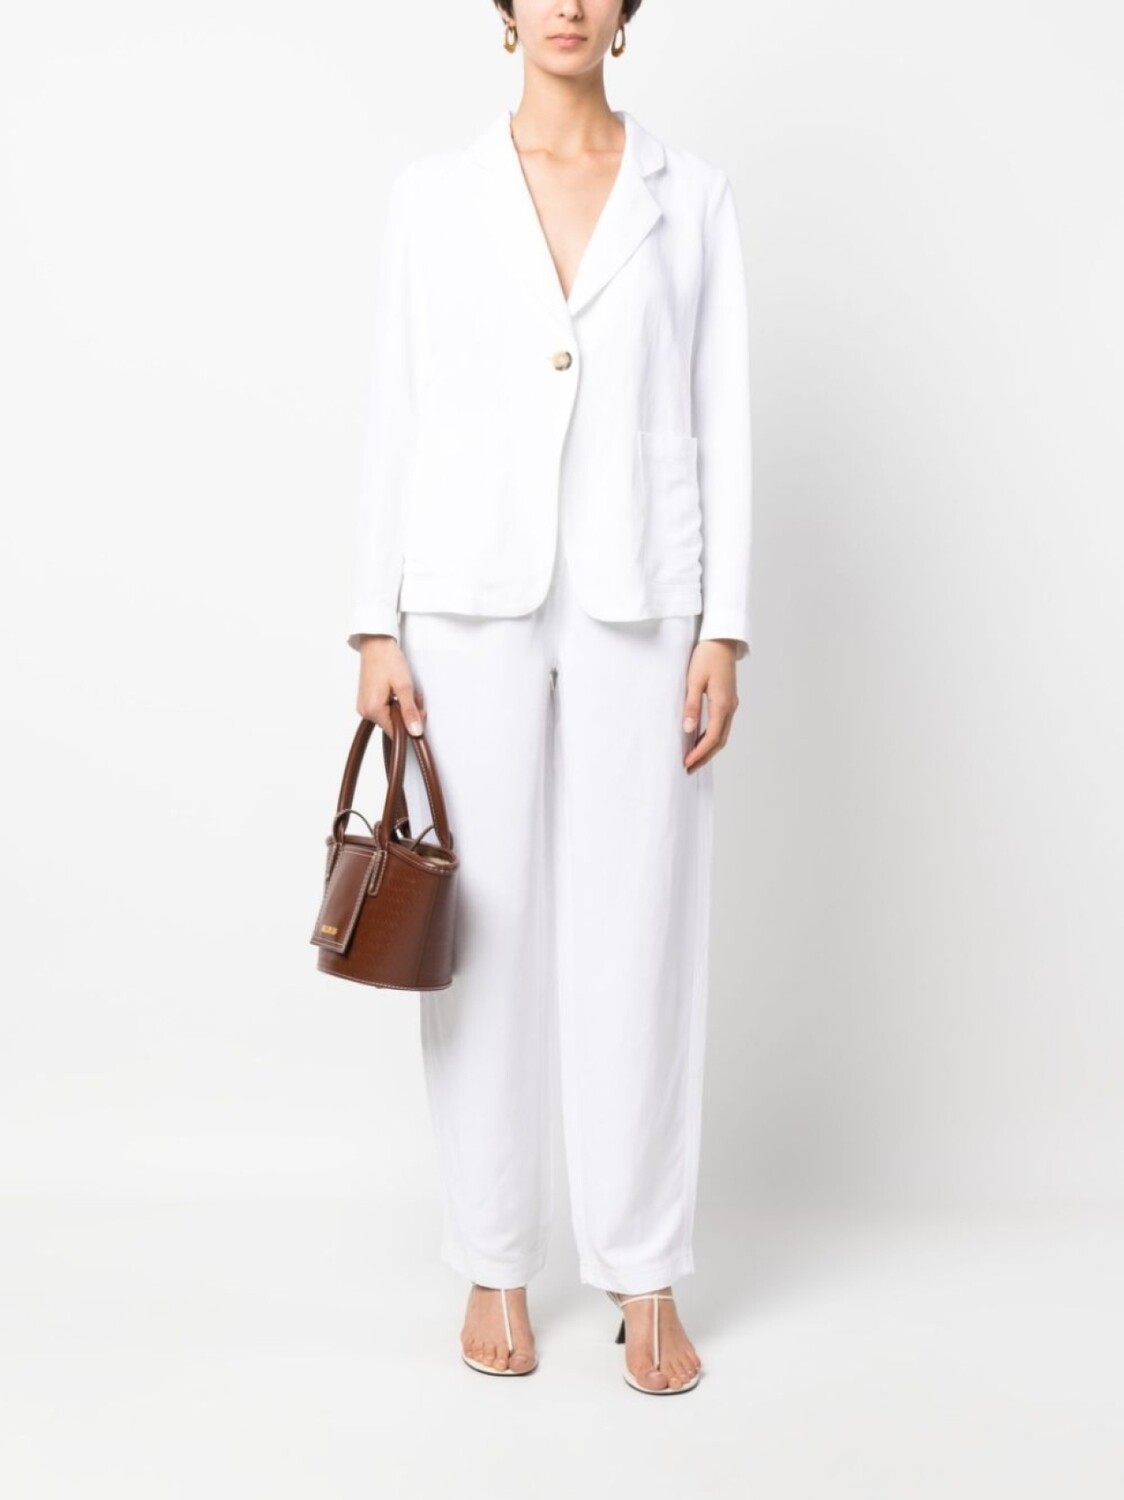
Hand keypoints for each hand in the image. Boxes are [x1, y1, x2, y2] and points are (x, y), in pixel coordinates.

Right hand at [356, 634, 426, 737]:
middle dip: (408, 714)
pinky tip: (400, 693)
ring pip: (389, 716)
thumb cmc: (388, 660)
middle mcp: (365, 710)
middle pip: (392, 724)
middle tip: (418, 699)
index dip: (411, 724)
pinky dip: (395, 703)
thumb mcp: (404, 686)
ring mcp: (365, 705)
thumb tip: (415, 731)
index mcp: (372, 710)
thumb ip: (409, 711)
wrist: (376, 643)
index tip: (421, 712)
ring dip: (402, 708)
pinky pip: (383, 709)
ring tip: (410, 693)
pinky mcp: (367, 699)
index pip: (395, 731)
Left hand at [682, 639, 739, 772]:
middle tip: (689, 768)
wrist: (721, 640)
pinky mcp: (728, 700)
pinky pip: (722, 725)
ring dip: (709, 749)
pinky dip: (712, 737)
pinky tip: (700, 740)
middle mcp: (730, 707)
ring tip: (693, 759)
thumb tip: (688, 729)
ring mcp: (731, 704)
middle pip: (720, 740)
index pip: (712, 737)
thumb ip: (692, 705)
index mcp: (722, 704)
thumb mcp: (694, 680)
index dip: (699, 753)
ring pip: (722, 734)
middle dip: (705, 756)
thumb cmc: (706, 656)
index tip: (687, 763)